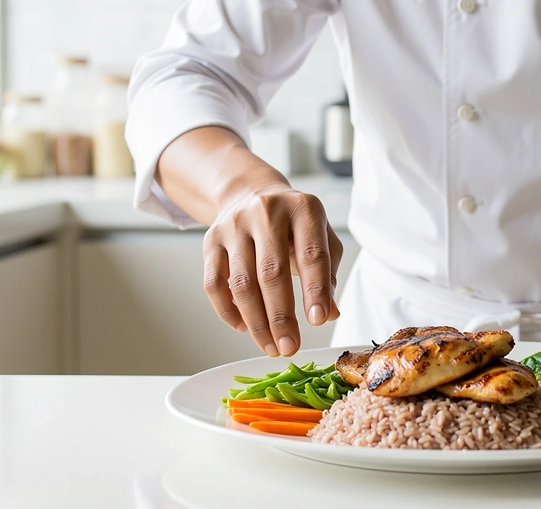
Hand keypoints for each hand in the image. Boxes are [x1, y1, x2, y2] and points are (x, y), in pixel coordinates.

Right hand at [202, 184, 342, 356]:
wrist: (252, 193)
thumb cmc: (295, 224)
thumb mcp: (322, 238)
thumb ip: (328, 274)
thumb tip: (329, 313)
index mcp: (303, 209)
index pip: (311, 254)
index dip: (315, 290)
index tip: (318, 321)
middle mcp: (266, 212)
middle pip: (271, 273)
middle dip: (281, 317)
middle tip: (290, 347)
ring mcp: (234, 225)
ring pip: (241, 283)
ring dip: (257, 322)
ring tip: (271, 346)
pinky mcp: (211, 240)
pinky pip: (214, 284)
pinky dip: (228, 311)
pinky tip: (244, 328)